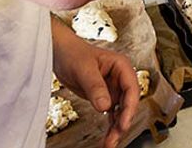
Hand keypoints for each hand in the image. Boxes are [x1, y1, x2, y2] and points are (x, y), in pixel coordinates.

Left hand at [52, 18, 139, 147]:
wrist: (60, 53)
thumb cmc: (73, 53)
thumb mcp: (84, 69)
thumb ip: (95, 87)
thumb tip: (105, 106)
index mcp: (121, 66)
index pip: (131, 89)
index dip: (129, 107)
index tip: (123, 123)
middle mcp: (120, 79)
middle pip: (128, 104)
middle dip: (123, 122)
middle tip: (115, 138)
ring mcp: (113, 89)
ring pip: (120, 112)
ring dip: (116, 127)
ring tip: (110, 143)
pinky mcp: (104, 97)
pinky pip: (110, 114)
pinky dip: (109, 126)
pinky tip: (107, 137)